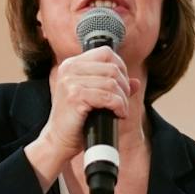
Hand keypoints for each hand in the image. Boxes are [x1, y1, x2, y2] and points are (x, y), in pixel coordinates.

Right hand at [28, 48, 130, 186]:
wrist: (58, 140)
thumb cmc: (76, 120)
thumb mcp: (94, 98)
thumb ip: (112, 87)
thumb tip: (135, 82)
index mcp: (72, 64)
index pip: (106, 53)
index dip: (121, 67)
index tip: (122, 86)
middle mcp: (70, 69)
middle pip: (112, 68)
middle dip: (124, 86)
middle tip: (123, 102)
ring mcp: (70, 81)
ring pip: (112, 83)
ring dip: (123, 99)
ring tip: (121, 110)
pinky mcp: (75, 96)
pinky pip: (108, 97)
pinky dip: (119, 107)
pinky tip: (118, 114)